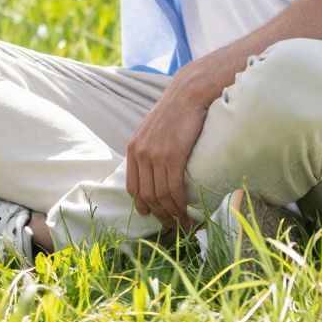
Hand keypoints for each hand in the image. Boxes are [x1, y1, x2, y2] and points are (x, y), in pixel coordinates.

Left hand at [123, 76, 212, 230]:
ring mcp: (154, 155)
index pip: (132, 186)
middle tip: (173, 227)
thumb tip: (159, 169)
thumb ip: (151, 149)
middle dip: (160, 216)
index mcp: (133, 148)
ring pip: (160, 196)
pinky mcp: (172, 156)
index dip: (142, 205)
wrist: (188, 94)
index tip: (154, 216)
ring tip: (184, 226)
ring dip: (172, 215)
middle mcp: (139, 153)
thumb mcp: (154, 131)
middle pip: (146, 196)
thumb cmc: (177, 112)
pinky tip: (189, 214)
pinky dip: (181, 206)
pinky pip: (174, 189)